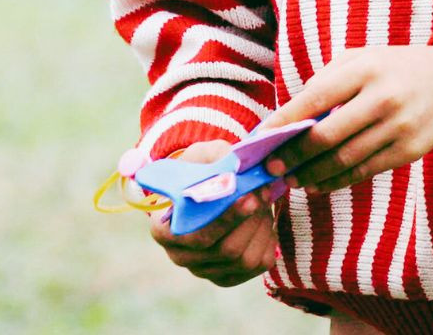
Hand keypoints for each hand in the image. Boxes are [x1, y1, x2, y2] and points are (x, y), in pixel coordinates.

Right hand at [149, 140, 277, 285]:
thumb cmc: (203, 171)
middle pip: (225, 250)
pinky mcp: (228, 276)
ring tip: (263, 202)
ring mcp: (204, 270)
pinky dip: (268, 240)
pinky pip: (259, 265)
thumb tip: (235, 169)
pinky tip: (263, 221)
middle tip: (264, 192)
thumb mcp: (204, 156)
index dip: (225, 220)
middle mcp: (181, 256)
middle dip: (251, 221)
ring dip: (262, 228)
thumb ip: (216, 158)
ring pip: (245, 259)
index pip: (196, 236)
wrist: (213, 189)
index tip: (248, 198)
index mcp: (163, 230)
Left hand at [256, 45, 432, 192]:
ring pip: (345, 160)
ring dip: (311, 174)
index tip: (261, 138)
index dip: (284, 121)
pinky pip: (365, 171)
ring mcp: (398, 127)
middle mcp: (383, 99)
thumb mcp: (363, 58)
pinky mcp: (409, 151)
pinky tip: (318, 184)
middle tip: (270, 168)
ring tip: (291, 180)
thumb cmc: (396, 68)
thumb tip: (292, 114)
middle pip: (327, 135)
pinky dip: (337, 181)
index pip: (316, 99)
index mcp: (366, 70)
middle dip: (293, 155)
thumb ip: (328, 79)